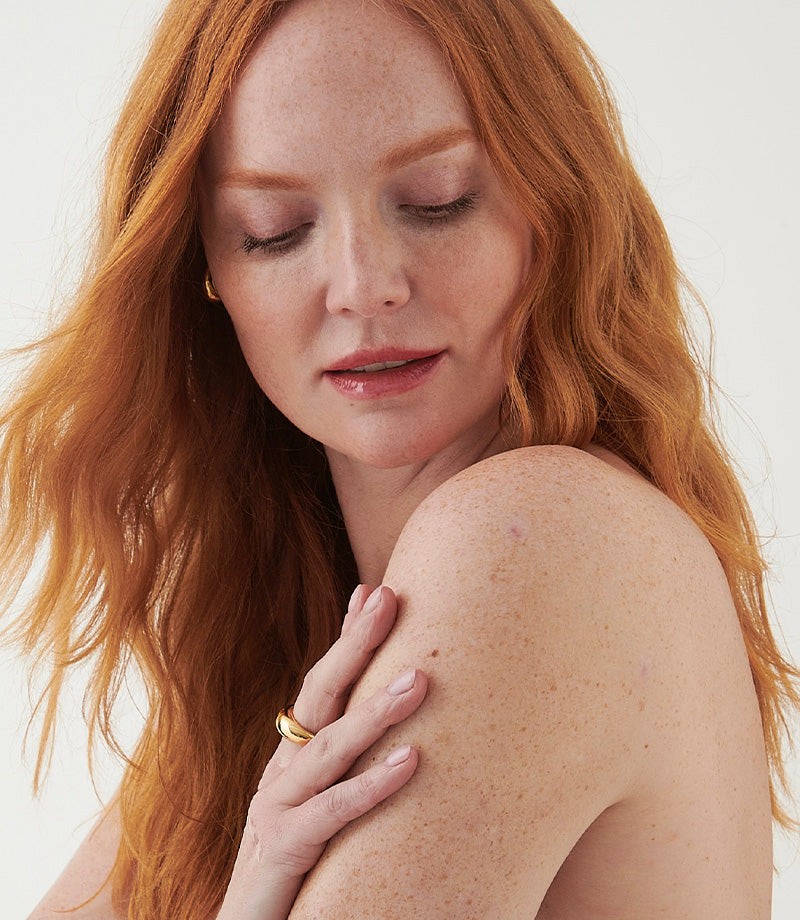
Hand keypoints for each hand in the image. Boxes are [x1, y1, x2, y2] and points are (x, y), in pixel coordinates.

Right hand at [216, 584, 426, 919]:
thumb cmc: (297, 863)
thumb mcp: (321, 804)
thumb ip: (347, 767)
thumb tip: (404, 733)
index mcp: (292, 755)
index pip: (321, 683)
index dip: (345, 637)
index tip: (372, 591)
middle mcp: (282, 770)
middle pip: (319, 694)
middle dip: (354, 644)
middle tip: (388, 599)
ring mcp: (278, 806)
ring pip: (330, 747)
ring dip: (375, 710)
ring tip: (421, 679)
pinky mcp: (283, 848)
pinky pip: (333, 813)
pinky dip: (372, 785)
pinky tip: (412, 762)